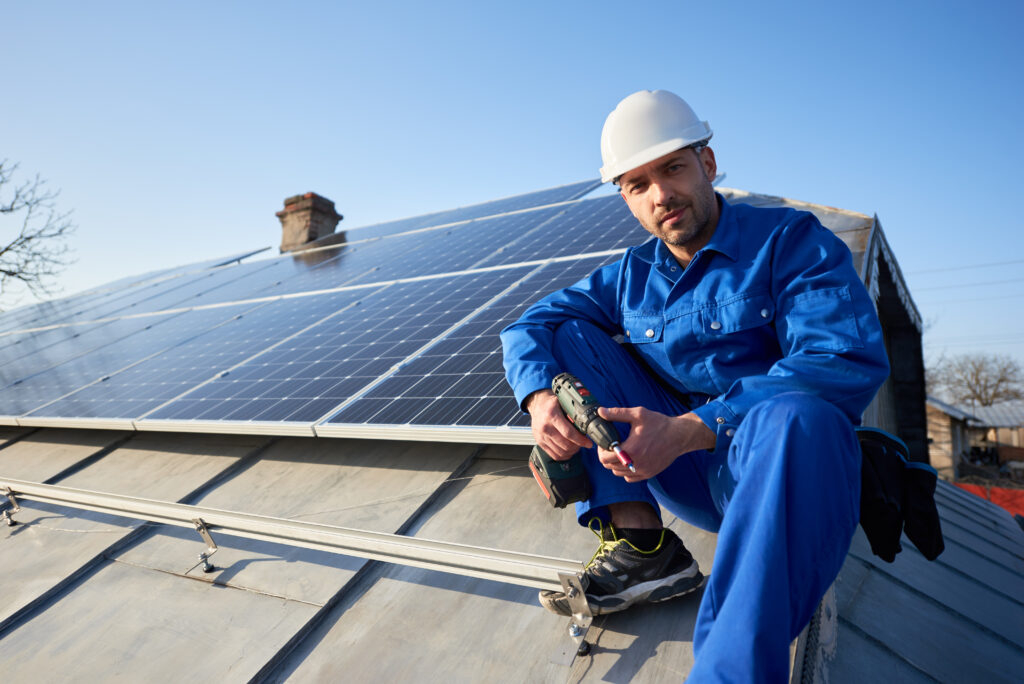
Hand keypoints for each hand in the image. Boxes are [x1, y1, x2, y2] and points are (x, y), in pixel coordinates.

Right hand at [525, 389, 592, 459]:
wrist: (537, 405)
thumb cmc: (552, 403)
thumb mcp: (563, 403)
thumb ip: (574, 413)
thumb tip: (587, 424)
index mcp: (552, 415)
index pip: (568, 433)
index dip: (580, 440)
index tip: (588, 443)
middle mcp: (545, 427)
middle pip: (565, 444)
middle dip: (578, 446)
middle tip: (584, 444)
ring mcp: (541, 436)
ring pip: (561, 452)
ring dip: (572, 452)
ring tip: (577, 447)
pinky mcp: (539, 442)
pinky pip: (554, 455)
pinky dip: (564, 456)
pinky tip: (569, 451)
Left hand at [596, 407, 714, 481]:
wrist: (679, 435)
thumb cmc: (659, 423)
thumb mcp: (638, 414)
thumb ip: (617, 413)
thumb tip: (601, 411)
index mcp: (631, 449)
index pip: (605, 458)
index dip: (601, 450)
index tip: (604, 442)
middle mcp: (636, 463)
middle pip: (610, 466)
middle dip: (606, 456)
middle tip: (609, 446)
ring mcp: (643, 470)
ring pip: (618, 473)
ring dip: (615, 464)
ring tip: (619, 452)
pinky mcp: (649, 473)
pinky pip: (630, 477)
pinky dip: (625, 471)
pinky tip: (629, 459)